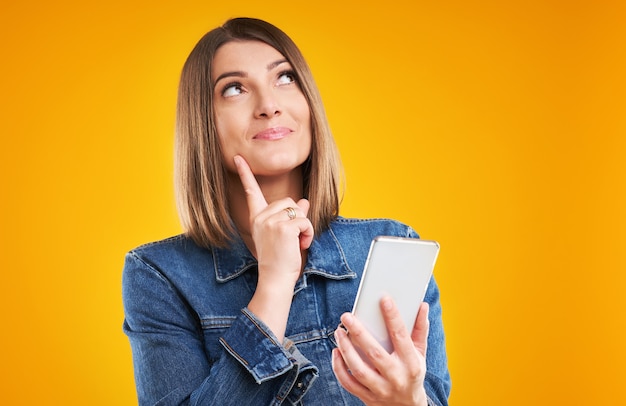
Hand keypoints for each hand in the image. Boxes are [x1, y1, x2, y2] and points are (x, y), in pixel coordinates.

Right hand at [234, 155, 313, 340]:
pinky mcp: (283, 227)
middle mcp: (261, 217)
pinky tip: (302, 245)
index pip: (251, 192)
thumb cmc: (280, 260)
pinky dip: (309, 233)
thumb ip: (292, 216)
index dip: (245, 173)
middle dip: (299, 219)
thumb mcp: (285, 236)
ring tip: (298, 243)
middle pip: (289, 201)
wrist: (275, 279)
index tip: (238, 158)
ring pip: (299, 210)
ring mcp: (271, 221)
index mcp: (257, 218)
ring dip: (305, 227)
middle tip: (295, 239)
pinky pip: (305, 221)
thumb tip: (304, 201)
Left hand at [332, 297, 429, 405]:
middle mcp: (396, 377)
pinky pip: (348, 383)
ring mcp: (380, 389)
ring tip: (339, 332)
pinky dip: (339, 367)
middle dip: (359, 333)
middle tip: (347, 316)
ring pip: (358, 369)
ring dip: (346, 349)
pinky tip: (336, 351)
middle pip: (374, 353)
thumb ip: (420, 329)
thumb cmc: (413, 374)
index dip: (393, 317)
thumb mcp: (420, 353)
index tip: (383, 299)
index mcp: (411, 363)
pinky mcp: (367, 397)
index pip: (401, 336)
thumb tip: (422, 305)